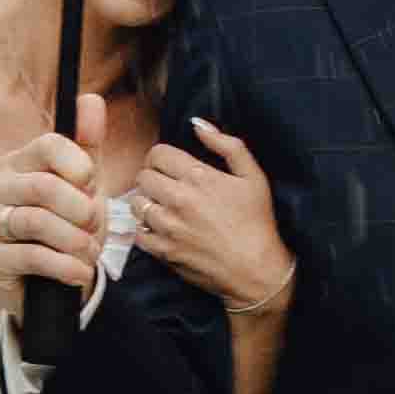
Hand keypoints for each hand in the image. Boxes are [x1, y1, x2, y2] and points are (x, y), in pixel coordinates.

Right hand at [0, 103, 109, 320]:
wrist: (54, 283)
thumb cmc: (67, 228)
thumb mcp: (84, 187)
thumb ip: (87, 145)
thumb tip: (91, 100)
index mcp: (17, 162)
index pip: (49, 145)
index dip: (80, 166)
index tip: (91, 186)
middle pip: (44, 186)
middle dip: (81, 211)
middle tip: (93, 227)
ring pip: (36, 221)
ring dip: (75, 241)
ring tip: (88, 253)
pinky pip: (30, 256)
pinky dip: (65, 266)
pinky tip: (78, 273)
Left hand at [128, 115, 291, 313]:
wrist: (256, 270)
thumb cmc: (257, 222)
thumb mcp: (252, 176)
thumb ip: (226, 144)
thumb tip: (198, 123)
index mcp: (198, 176)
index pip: (157, 153)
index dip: (161, 157)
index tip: (169, 166)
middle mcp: (178, 199)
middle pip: (143, 176)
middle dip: (152, 177)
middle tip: (165, 186)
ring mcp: (168, 227)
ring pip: (137, 203)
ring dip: (147, 203)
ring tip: (163, 208)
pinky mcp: (163, 251)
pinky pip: (138, 233)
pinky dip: (146, 230)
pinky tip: (162, 229)